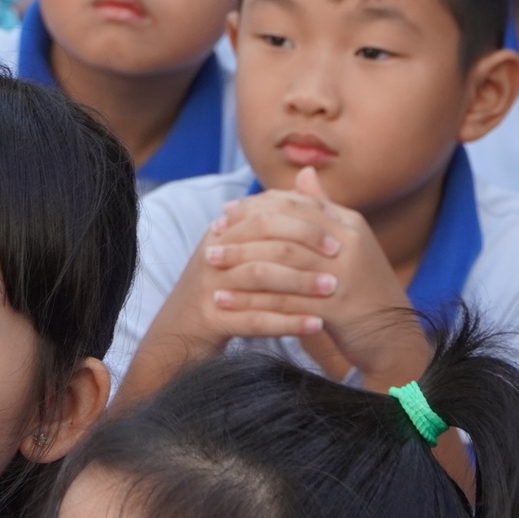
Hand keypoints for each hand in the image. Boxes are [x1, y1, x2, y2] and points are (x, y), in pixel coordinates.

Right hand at [143, 188, 335, 359]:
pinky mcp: (211, 320)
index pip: (264, 215)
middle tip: (340, 256)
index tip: (335, 229)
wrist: (177, 336)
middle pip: (263, 242)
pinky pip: (255, 319)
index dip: (301, 219)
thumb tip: (305, 181)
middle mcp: (212, 256)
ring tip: (333, 290)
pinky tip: (316, 326)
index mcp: (220, 235)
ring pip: (260, 278)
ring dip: (301, 283)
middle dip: (306, 247)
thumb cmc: (218, 293)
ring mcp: (208, 288)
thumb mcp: (236, 254)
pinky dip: (288, 322)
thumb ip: (266, 226)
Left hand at [206, 169, 425, 378]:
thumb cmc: (362, 289)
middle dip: (244, 229)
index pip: (296, 203)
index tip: (227, 212)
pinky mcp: (337, 308)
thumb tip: (303, 173)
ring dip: (240, 259)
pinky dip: (250, 299)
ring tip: (210, 262)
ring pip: (281, 260)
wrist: (393, 337)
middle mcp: (348, 243)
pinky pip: (283, 299)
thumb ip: (323, 210)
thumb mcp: (346, 244)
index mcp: (348, 224)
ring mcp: (344, 275)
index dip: (258, 205)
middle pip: (285, 227)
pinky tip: (224, 301)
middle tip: (212, 234)